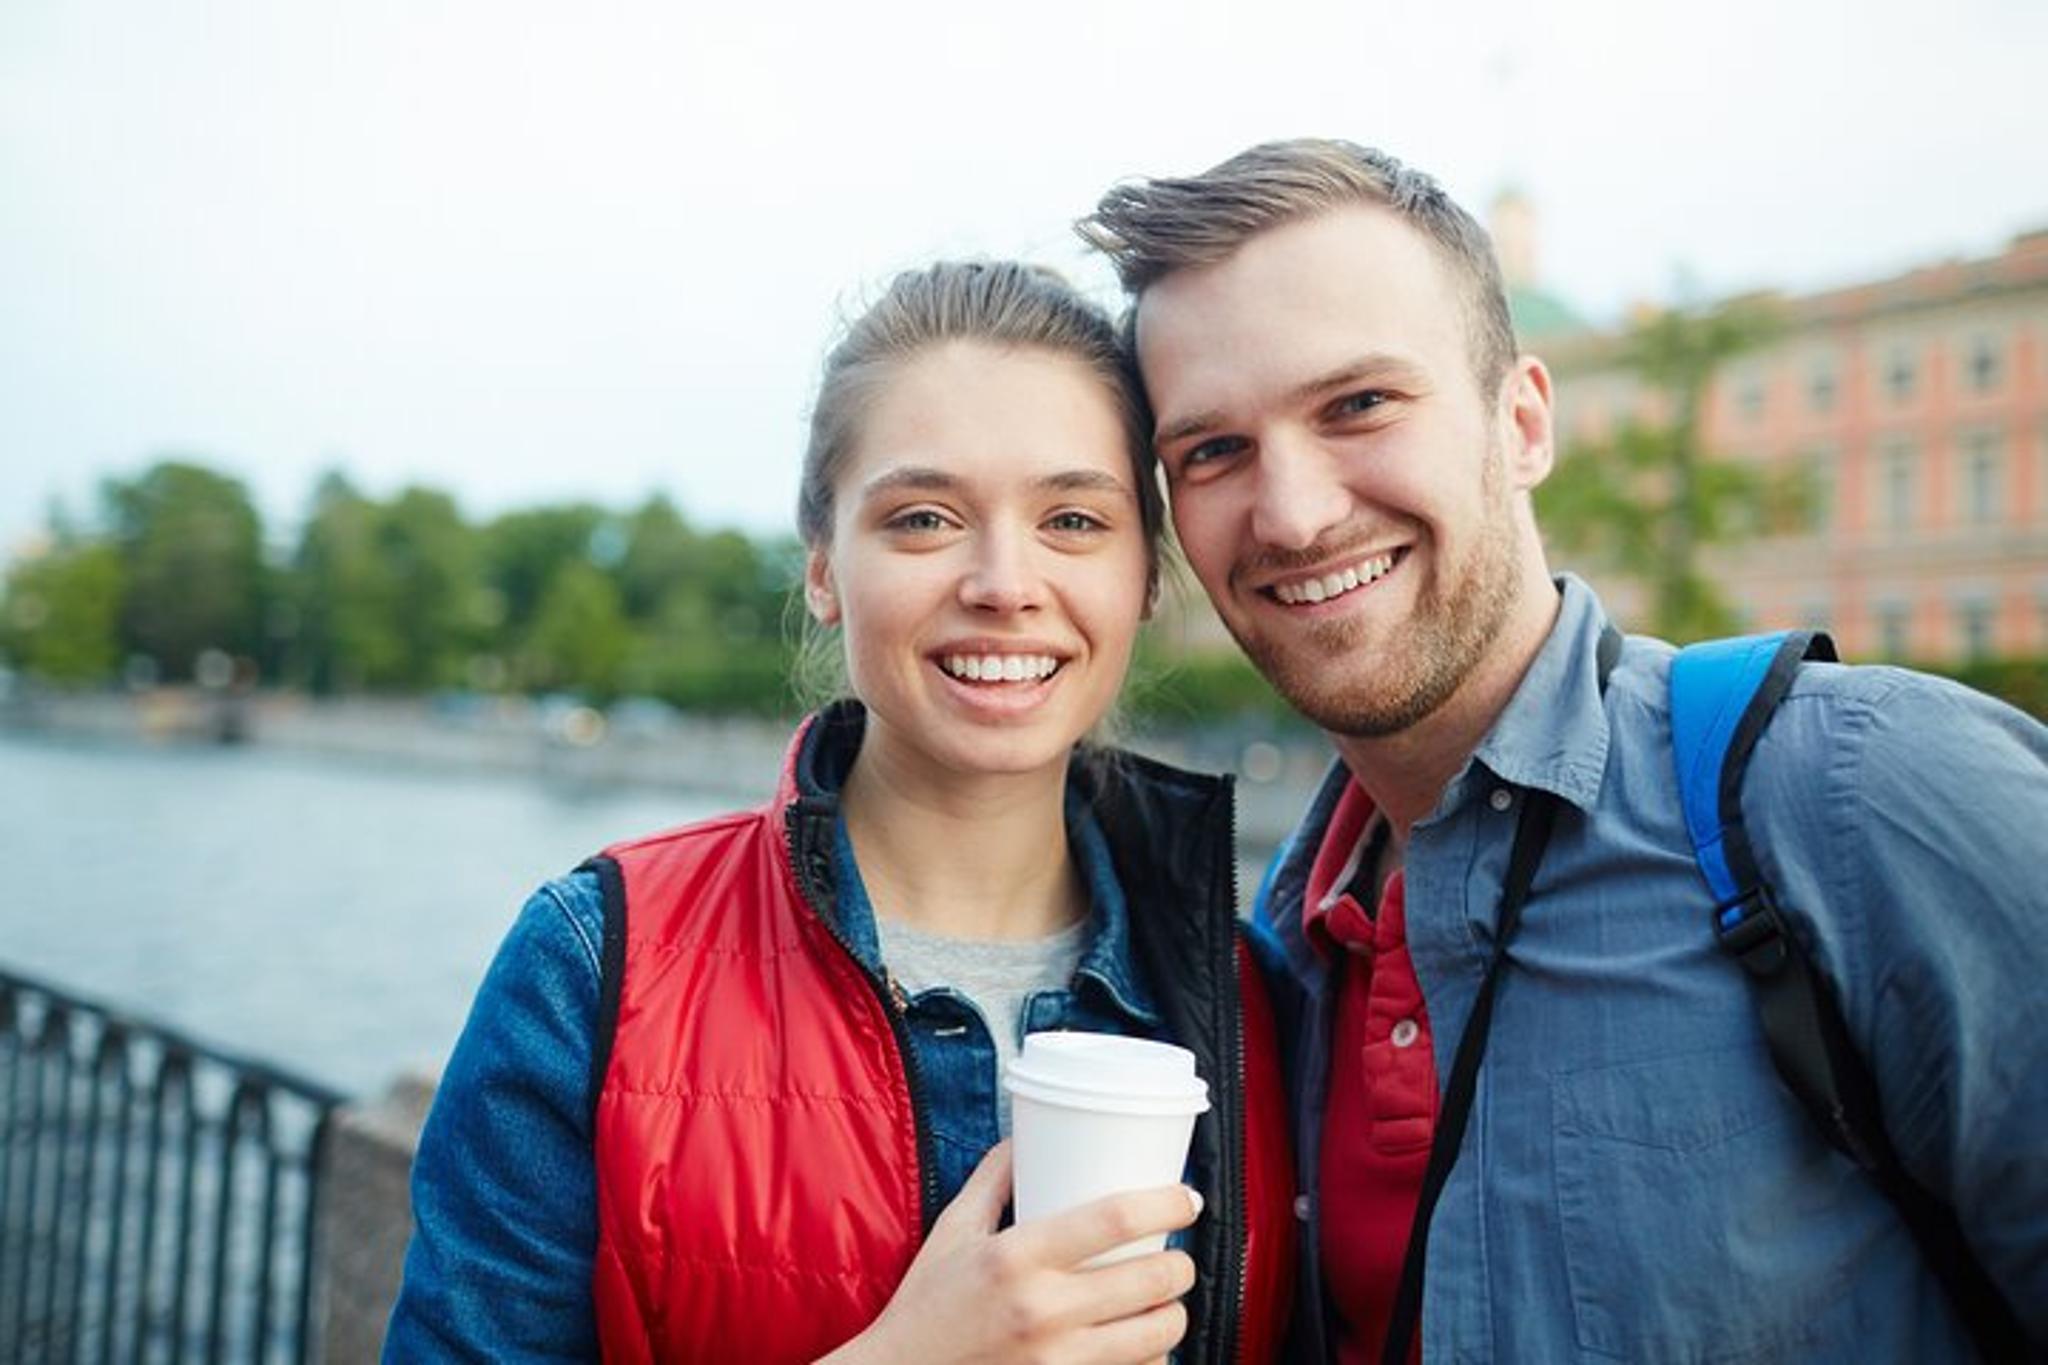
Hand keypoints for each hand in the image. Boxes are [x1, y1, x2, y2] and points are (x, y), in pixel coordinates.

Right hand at [820, 1139, 1202, 1364]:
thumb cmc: (925, 1307)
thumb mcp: (952, 1231)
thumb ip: (992, 1180)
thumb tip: (1025, 1135)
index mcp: (1016, 1257)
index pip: (1114, 1219)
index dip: (1165, 1204)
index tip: (1187, 1197)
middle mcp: (1043, 1310)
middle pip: (1151, 1279)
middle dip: (1181, 1264)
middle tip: (1176, 1255)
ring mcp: (1058, 1361)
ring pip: (1156, 1336)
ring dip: (1173, 1314)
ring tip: (1164, 1301)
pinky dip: (1149, 1359)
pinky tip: (1141, 1346)